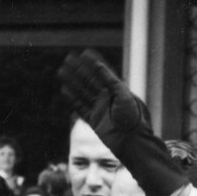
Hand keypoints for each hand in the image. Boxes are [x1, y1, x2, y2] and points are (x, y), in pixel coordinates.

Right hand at [58, 50, 188, 195]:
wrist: (133, 143)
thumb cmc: (134, 119)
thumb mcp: (124, 95)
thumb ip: (111, 81)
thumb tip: (99, 65)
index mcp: (117, 91)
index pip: (102, 73)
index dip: (93, 63)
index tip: (83, 52)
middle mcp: (108, 99)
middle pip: (90, 81)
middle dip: (79, 69)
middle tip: (67, 58)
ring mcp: (100, 109)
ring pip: (82, 92)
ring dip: (72, 81)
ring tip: (61, 70)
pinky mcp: (94, 121)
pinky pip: (80, 107)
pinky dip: (72, 98)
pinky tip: (64, 89)